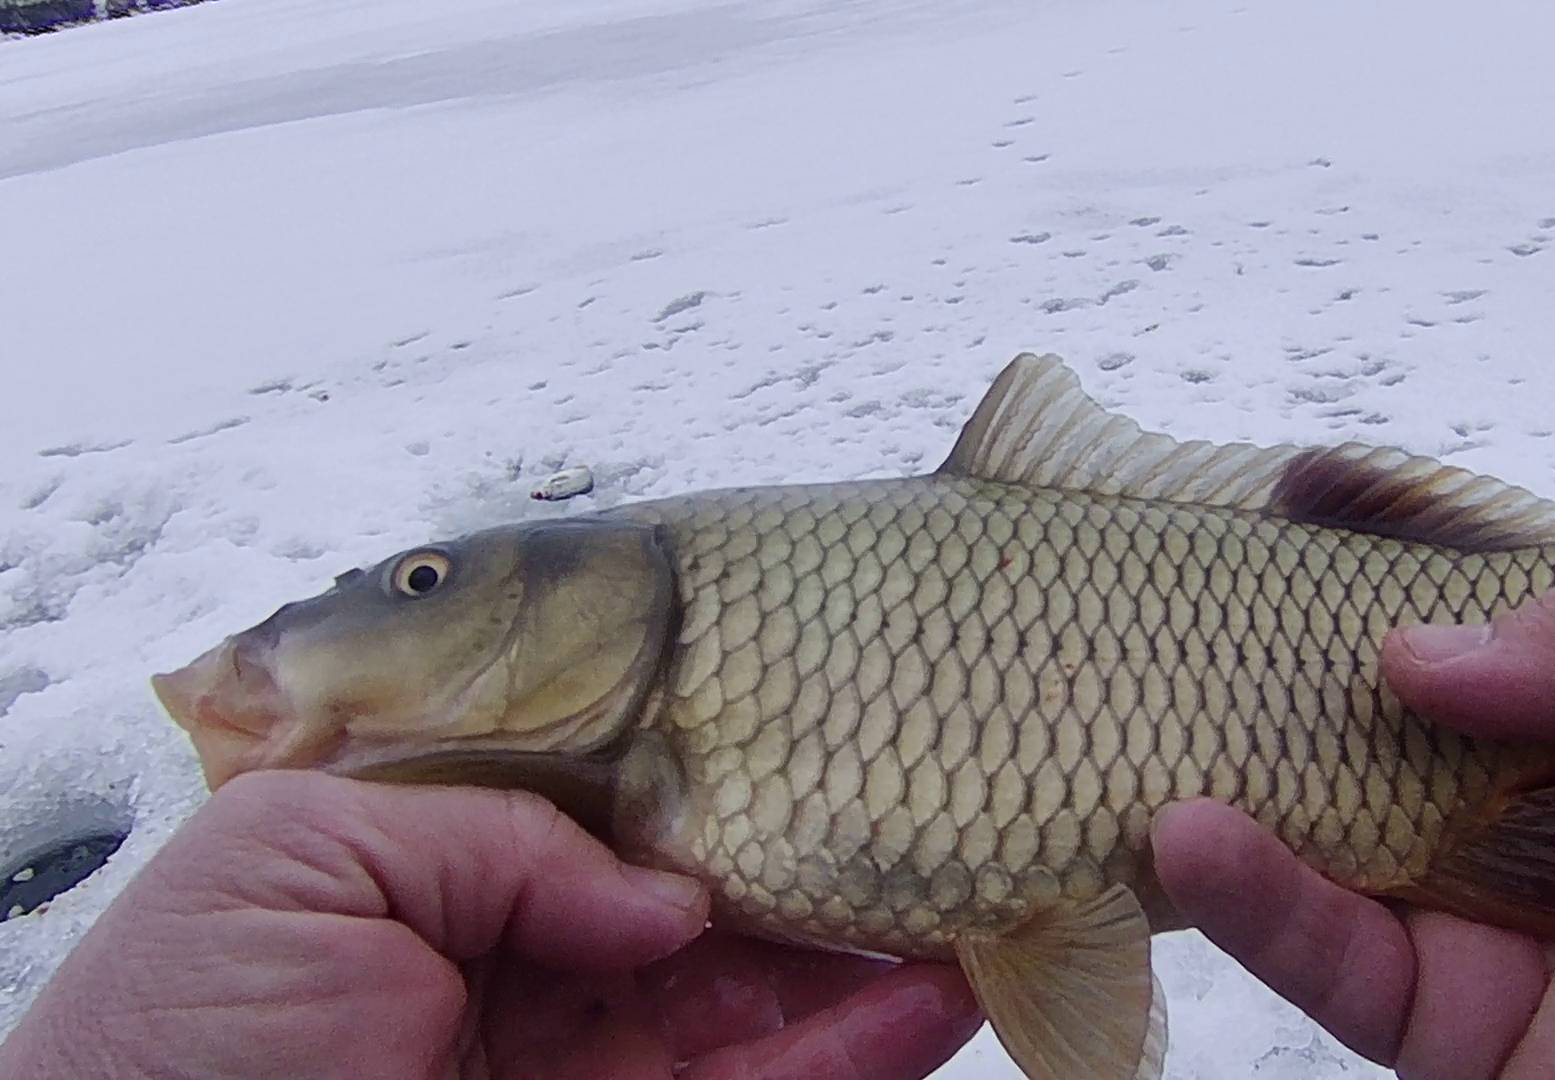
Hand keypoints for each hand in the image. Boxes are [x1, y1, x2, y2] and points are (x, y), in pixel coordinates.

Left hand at [0, 772, 980, 1078]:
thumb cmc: (176, 1027)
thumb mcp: (294, 849)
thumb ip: (493, 827)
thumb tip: (659, 897)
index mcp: (457, 875)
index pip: (623, 805)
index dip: (721, 765)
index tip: (823, 716)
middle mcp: (538, 965)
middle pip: (718, 895)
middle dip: (828, 841)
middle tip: (942, 781)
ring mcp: (596, 1063)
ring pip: (769, 995)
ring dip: (879, 940)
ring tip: (988, 866)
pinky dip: (866, 1044)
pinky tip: (947, 984)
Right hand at [1151, 559, 1554, 1078]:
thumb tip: (1413, 657)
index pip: (1495, 620)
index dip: (1397, 565)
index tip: (1299, 502)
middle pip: (1393, 734)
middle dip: (1288, 678)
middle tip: (1180, 619)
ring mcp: (1512, 928)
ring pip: (1343, 851)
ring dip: (1242, 792)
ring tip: (1150, 732)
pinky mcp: (1477, 1042)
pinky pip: (1351, 974)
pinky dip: (1264, 910)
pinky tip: (1197, 837)